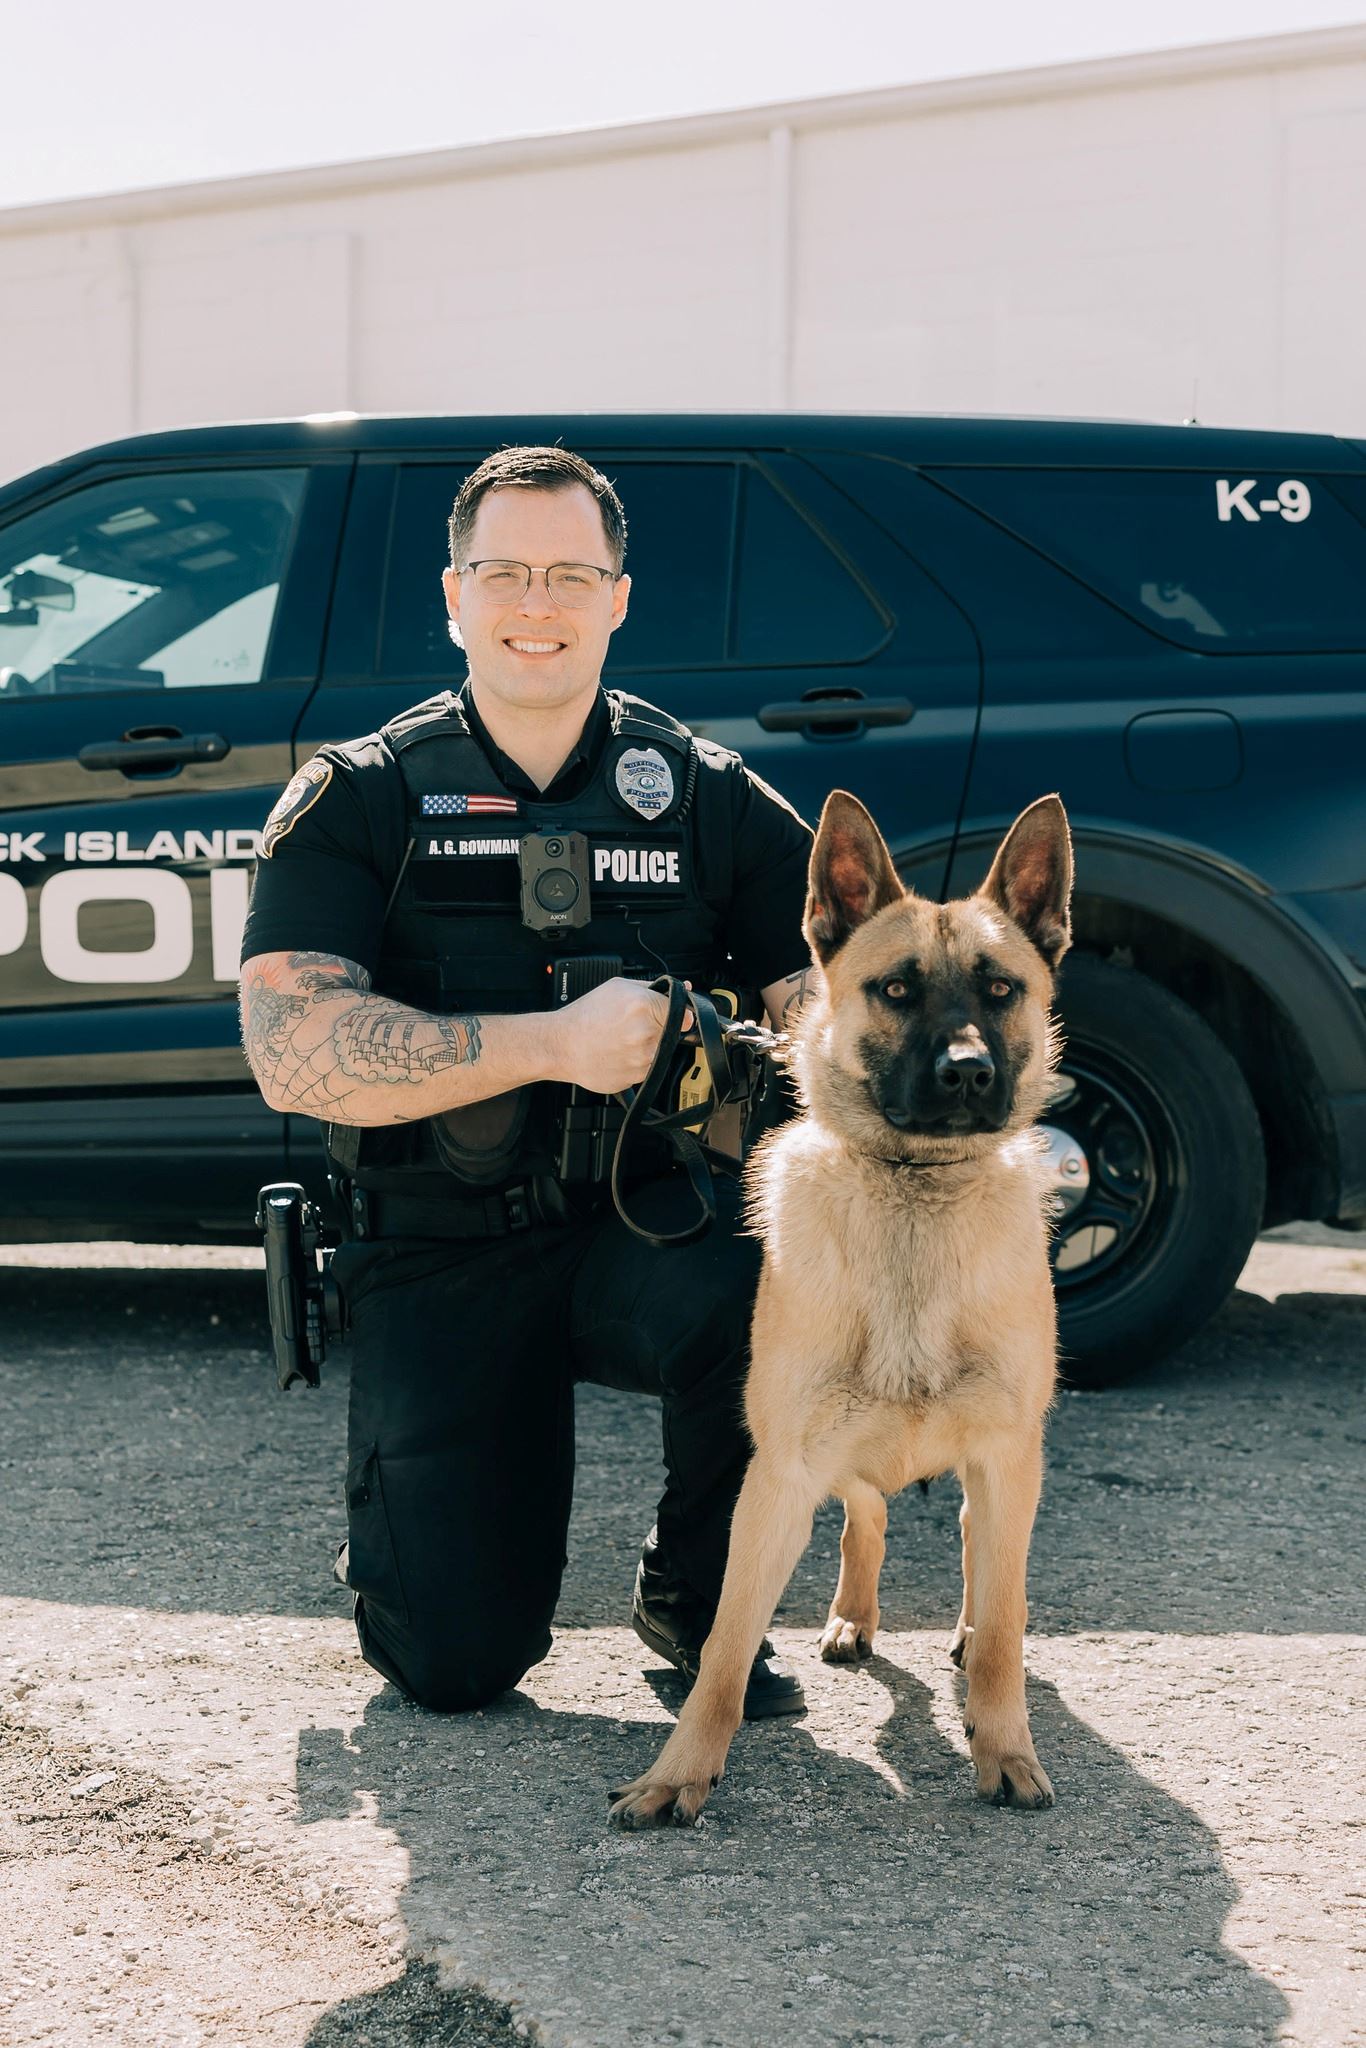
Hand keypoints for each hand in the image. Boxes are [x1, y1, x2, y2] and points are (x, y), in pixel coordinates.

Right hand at [548, 977, 692, 1093]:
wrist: (560, 1046)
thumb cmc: (584, 1016)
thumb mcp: (617, 987)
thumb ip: (653, 988)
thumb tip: (684, 988)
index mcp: (643, 1006)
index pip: (683, 1012)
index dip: (672, 1013)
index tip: (663, 1015)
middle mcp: (646, 1033)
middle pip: (672, 1032)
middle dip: (657, 1028)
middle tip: (630, 1026)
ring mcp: (642, 1059)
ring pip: (660, 1052)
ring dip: (647, 1046)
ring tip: (620, 1040)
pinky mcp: (637, 1078)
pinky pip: (647, 1068)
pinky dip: (636, 1062)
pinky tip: (617, 1053)